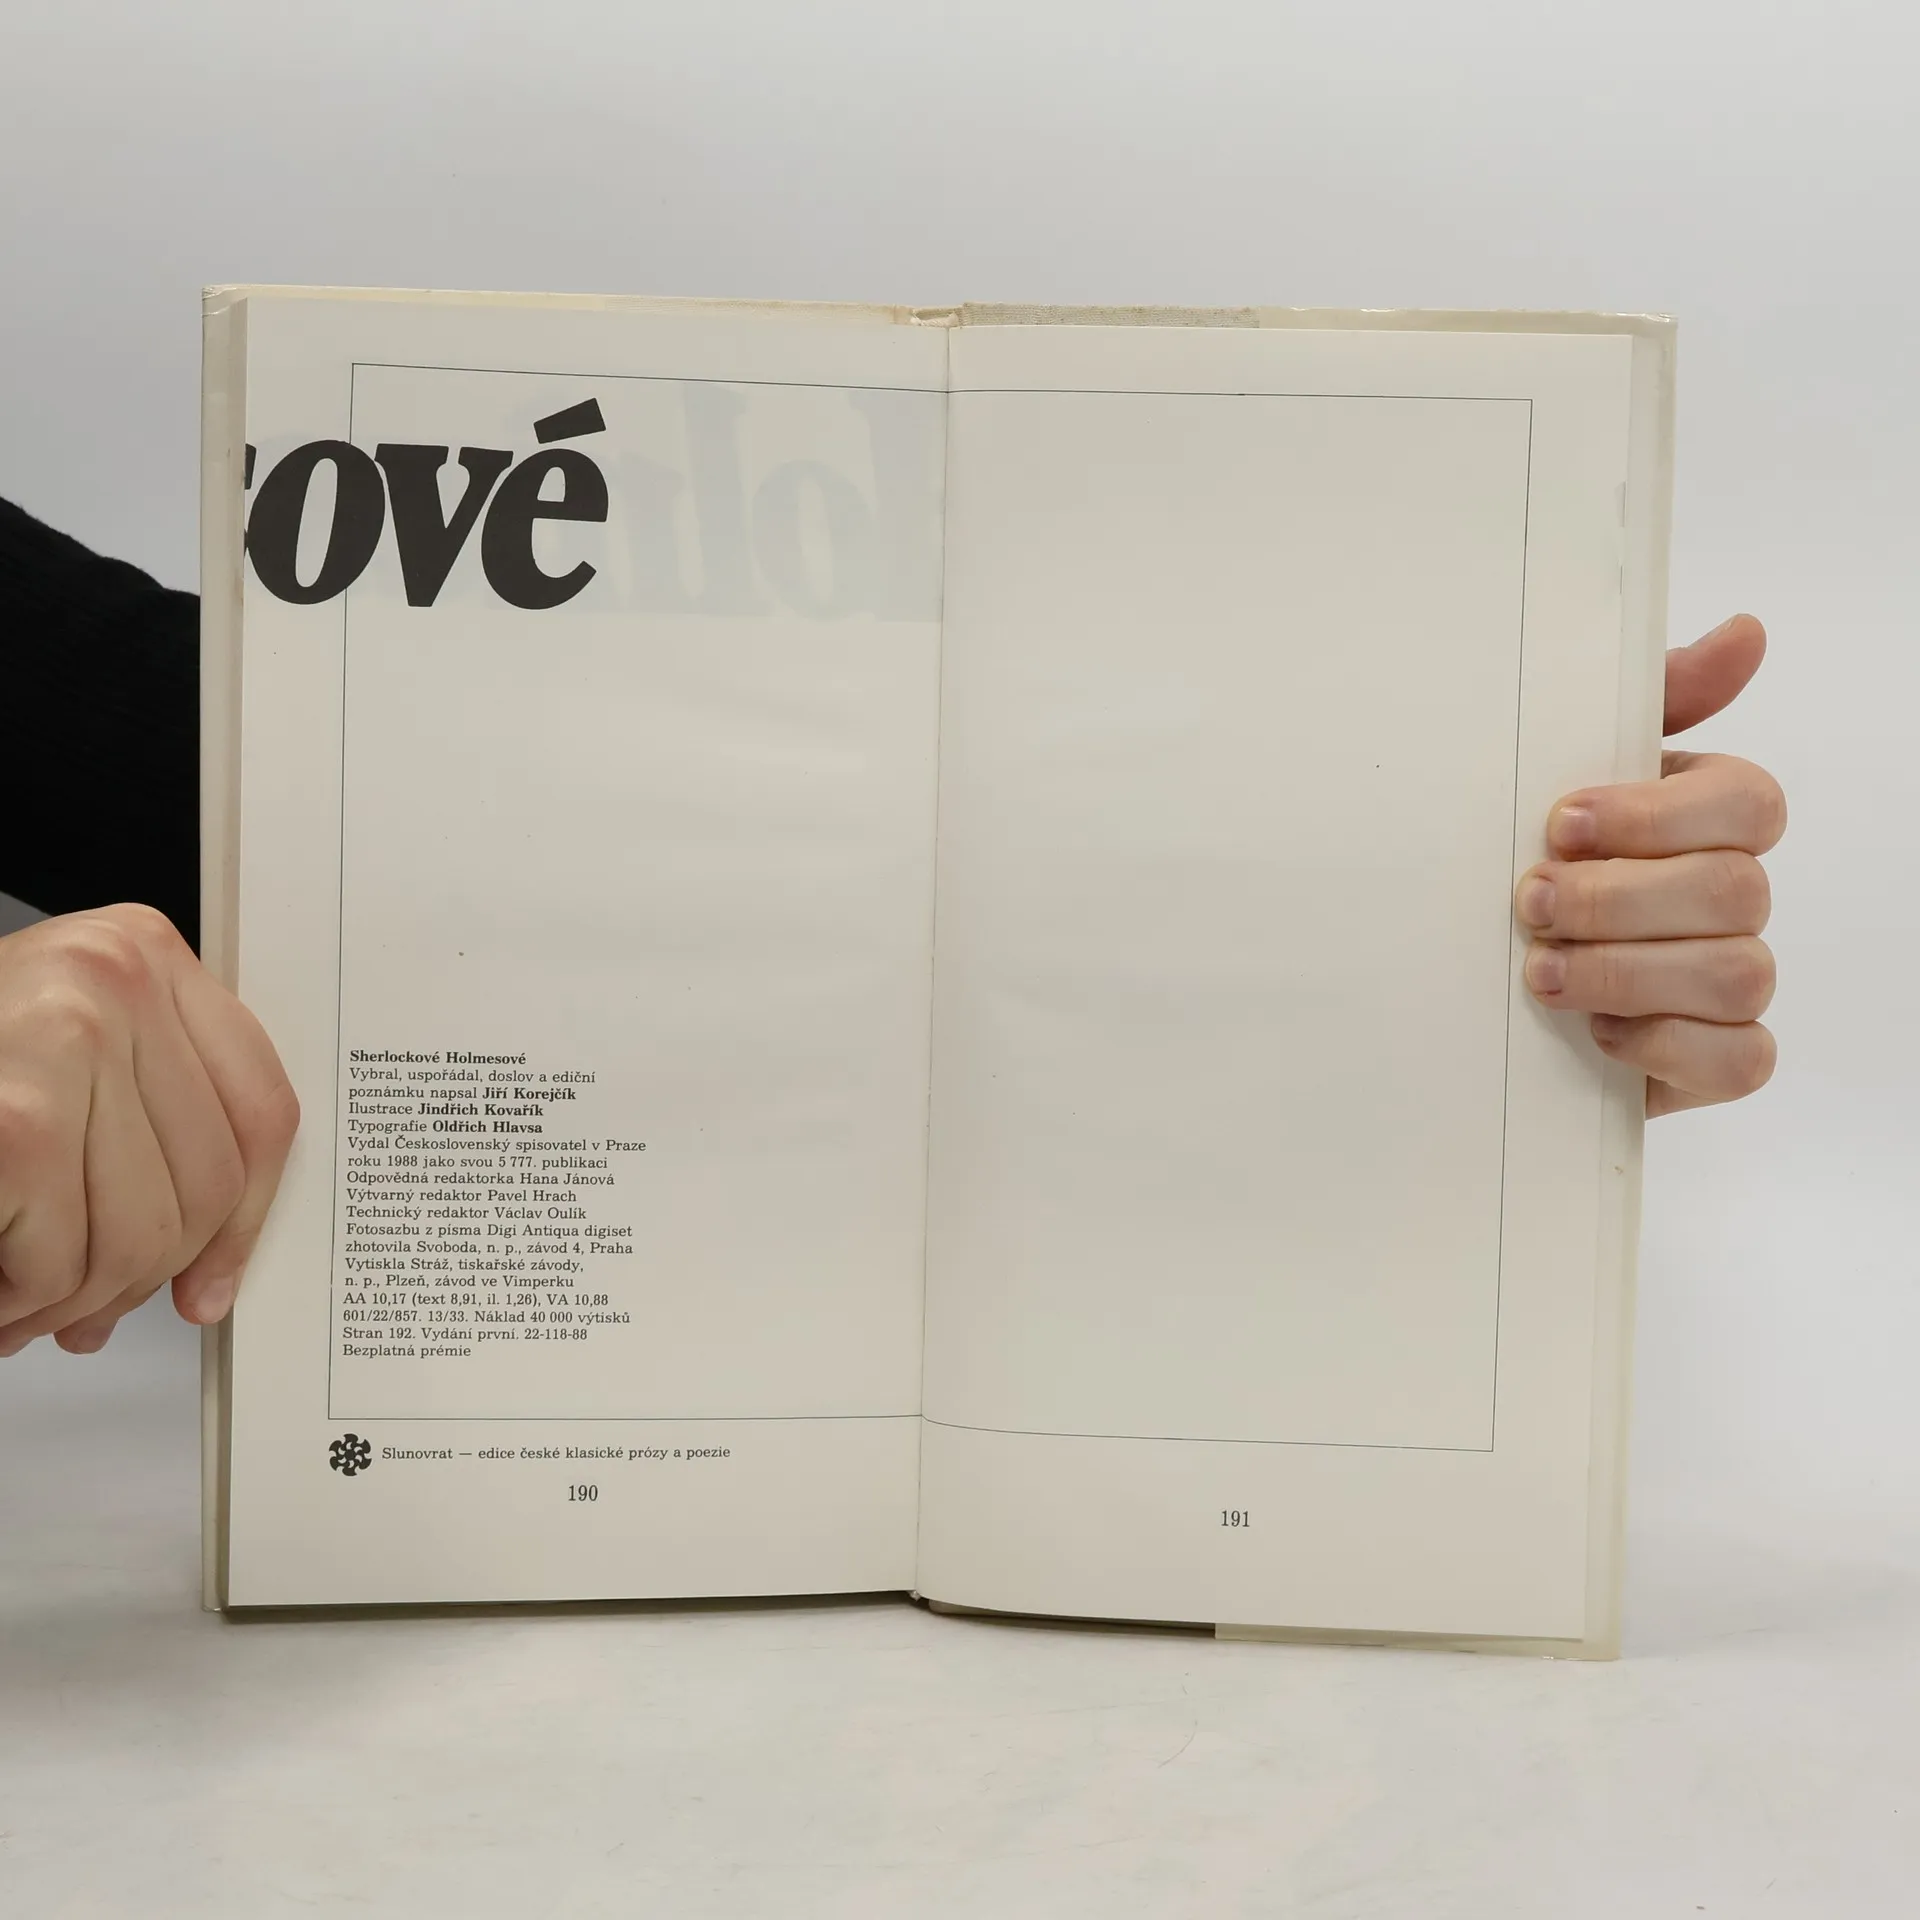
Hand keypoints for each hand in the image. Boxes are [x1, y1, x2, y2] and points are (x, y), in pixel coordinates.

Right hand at [0, 904, 298, 1354]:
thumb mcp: (62, 1059)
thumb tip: (206, 1260)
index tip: (211, 1283)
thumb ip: (143, 1119)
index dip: (246, 1220)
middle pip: (208, 1185)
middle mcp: (113, 976)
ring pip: (142, 1234)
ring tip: (21, 1301)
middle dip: (140, 1275)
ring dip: (73, 1297)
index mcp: (141, 951)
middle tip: (81, 1309)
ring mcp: (67, 1035)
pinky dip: (20, 1301)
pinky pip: (61, 1257)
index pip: (261, 1108)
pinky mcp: (17, 1118)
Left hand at [1517, 614, 1785, 1116]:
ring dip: (1627, 971)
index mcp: (1706, 820)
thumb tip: (1744, 632)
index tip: (1559, 823)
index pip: (1746, 800)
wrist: (1477, 989)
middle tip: (1529, 905)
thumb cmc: (1531, 863)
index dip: (1655, 815)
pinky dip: (1663, 1045)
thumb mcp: (1560, 773)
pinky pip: (1738, 1056)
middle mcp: (1733, 896)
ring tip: (1540, 973)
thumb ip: (1650, 703)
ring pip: (1737, 972)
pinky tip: (1594, 1032)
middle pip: (1733, 890)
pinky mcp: (1718, 1057)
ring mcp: (1733, 981)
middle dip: (1619, 900)